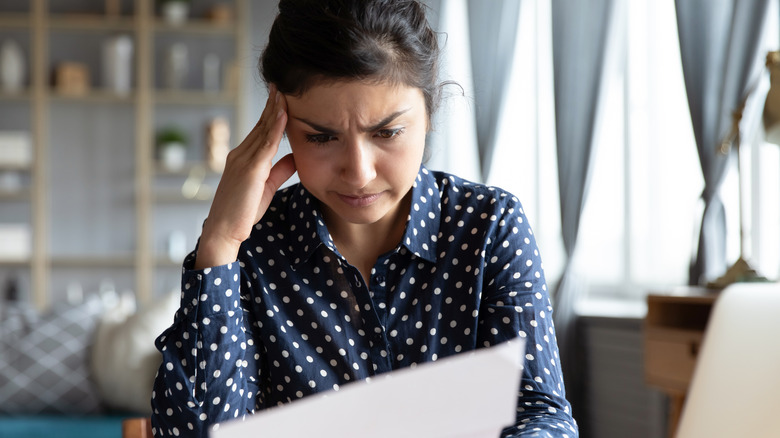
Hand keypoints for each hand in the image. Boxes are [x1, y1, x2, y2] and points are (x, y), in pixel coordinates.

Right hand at [194, 84, 295, 268]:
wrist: (224, 231)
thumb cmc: (243, 213)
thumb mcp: (265, 188)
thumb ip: (279, 171)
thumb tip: (295, 157)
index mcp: (242, 158)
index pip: (260, 130)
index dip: (271, 113)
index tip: (281, 96)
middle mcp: (240, 154)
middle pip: (261, 124)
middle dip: (272, 104)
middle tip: (282, 83)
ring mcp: (243, 160)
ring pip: (263, 129)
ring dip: (275, 109)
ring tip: (284, 90)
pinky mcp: (249, 169)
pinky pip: (265, 143)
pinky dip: (275, 126)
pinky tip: (283, 112)